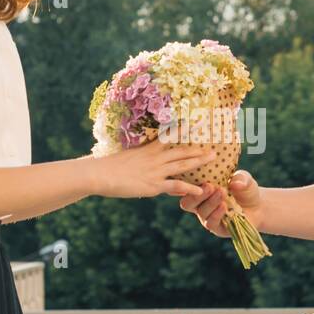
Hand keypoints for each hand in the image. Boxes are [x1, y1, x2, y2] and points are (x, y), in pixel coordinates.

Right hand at [92, 138, 215, 198]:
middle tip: (214, 146)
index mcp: (148, 149)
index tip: (196, 123)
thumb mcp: (128, 159)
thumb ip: (140, 160)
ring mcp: (155, 171)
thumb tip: (144, 160)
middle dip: (198, 148)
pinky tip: (200, 190)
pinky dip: (188, 188)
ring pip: (182, 164)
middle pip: (181, 150)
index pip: (170, 136)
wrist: (100, 173)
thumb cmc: (108, 166)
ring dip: (198, 161)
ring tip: (212, 159)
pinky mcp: (153, 185)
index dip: (184, 130)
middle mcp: (155, 158)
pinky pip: (175, 186)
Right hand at [178, 170, 265, 237]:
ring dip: (210, 202)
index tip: (195, 176)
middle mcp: (201, 205)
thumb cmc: (245, 189)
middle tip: (209, 186)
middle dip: (195, 195)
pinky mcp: (218, 229)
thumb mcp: (244, 179)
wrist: (258, 206)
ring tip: (221, 192)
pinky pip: (211, 223)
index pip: (186, 188)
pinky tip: (224, 206)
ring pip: (201, 212)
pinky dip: (216, 214)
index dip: (185, 184)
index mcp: (200, 191)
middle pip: (187, 203)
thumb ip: (240, 178)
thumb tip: (234, 183)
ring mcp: (208, 218)